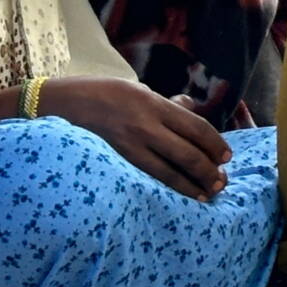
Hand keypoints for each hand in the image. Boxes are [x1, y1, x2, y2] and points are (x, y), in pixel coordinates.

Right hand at [44, 75, 232, 200]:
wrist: (59, 104)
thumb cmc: (101, 94)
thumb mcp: (137, 90)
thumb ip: (166, 104)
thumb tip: (189, 106)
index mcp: (154, 104)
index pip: (195, 127)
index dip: (215, 144)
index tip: (226, 156)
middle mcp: (145, 125)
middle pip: (187, 152)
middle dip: (209, 169)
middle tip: (222, 181)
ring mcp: (128, 145)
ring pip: (169, 170)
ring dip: (192, 184)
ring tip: (208, 193)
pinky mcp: (115, 161)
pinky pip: (146, 178)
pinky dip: (167, 188)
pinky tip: (178, 195)